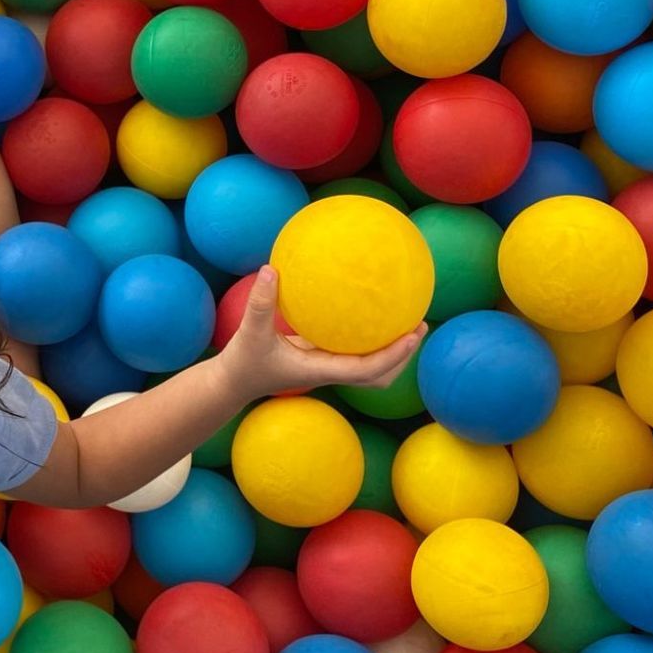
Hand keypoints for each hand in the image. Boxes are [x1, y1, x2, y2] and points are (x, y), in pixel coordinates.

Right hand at [217, 266, 425, 398]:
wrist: (233, 383)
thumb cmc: (242, 362)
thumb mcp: (248, 333)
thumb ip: (260, 303)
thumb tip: (271, 269)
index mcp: (320, 371)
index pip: (366, 370)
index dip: (393, 355)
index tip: (412, 335)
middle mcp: (329, 372)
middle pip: (379, 376)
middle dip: (402, 356)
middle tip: (419, 326)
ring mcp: (326, 368)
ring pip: (369, 368)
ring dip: (391, 352)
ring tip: (405, 324)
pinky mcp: (319, 359)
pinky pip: (353, 353)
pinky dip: (368, 341)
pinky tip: (366, 315)